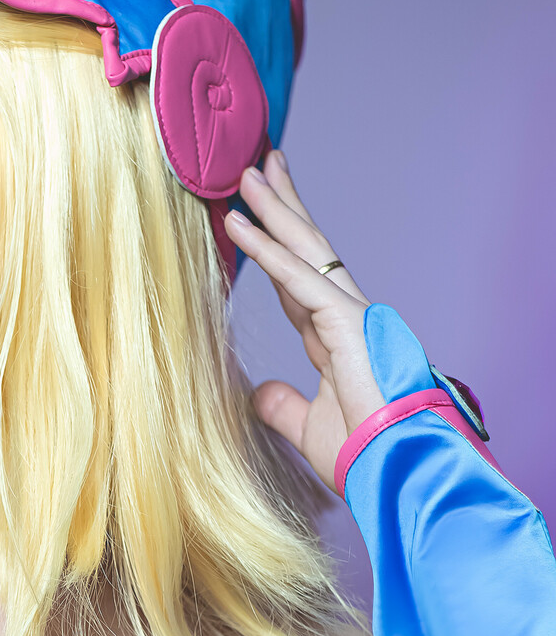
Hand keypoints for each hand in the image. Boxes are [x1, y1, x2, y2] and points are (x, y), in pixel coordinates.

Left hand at [225, 152, 384, 492]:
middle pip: (305, 251)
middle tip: (258, 168)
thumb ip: (282, 407)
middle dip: (282, 208)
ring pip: (304, 249)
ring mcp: (349, 314)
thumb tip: (258, 393)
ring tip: (246, 174)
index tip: (251, 221)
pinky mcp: (346, 320)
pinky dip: (265, 249)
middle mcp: (346, 316)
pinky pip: (296, 276)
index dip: (273, 251)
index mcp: (337, 339)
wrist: (396, 467)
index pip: (297, 283)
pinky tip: (239, 223)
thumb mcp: (307, 427)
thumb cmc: (365, 454)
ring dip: (273, 210)